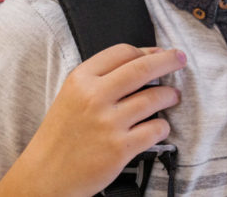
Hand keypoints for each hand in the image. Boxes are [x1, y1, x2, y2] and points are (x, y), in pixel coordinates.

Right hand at [0, 45, 186, 196]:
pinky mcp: (120, 148)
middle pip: (143, 68)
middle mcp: (94, 97)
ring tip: (172, 96)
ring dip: (169, 95)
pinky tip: (159, 126)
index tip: (159, 53)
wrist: (45, 175)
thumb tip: (143, 61)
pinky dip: (163, 127)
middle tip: (181, 59)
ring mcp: (108, 123)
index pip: (123, 52)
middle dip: (169, 60)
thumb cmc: (62, 135)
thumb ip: (101, 78)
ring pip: (154, 98)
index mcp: (81, 79)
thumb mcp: (72, 95)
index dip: (146, 51)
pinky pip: (155, 129)